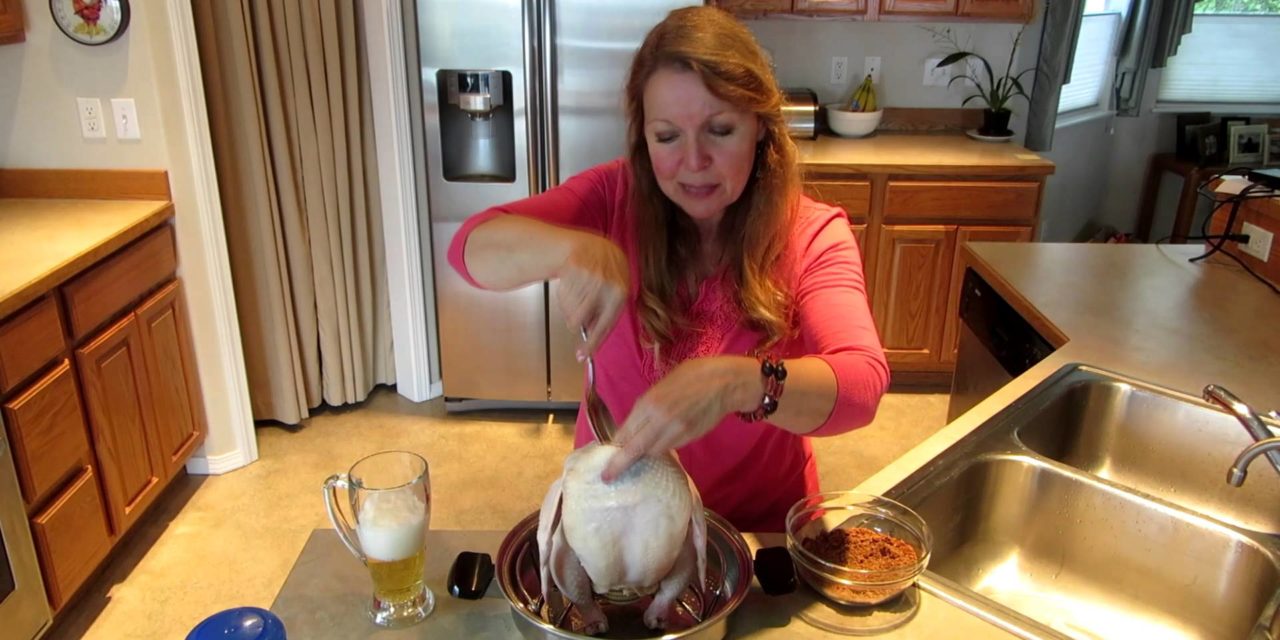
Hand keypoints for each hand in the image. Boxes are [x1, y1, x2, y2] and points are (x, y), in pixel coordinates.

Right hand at [556, 233, 627, 356]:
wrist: (598, 248)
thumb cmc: (608, 277)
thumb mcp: (614, 296)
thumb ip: (604, 317)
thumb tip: (589, 344)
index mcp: (620, 294)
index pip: (604, 325)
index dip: (592, 343)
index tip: (582, 356)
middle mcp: (605, 285)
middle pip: (577, 318)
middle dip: (574, 321)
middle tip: (575, 317)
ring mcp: (588, 274)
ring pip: (568, 307)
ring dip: (569, 307)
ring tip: (578, 296)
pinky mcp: (574, 266)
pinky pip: (562, 293)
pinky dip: (564, 295)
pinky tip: (573, 284)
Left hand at [602, 356, 759, 481]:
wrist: (724, 383)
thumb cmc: (692, 375)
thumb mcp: (662, 384)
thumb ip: (647, 404)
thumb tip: (633, 424)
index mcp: (649, 402)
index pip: (625, 432)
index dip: (614, 447)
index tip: (606, 456)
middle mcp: (660, 420)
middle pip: (634, 450)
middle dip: (619, 464)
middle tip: (608, 476)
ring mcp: (676, 432)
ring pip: (652, 452)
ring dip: (643, 453)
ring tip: (637, 453)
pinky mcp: (689, 439)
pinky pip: (668, 448)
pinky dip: (660, 448)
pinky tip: (659, 443)